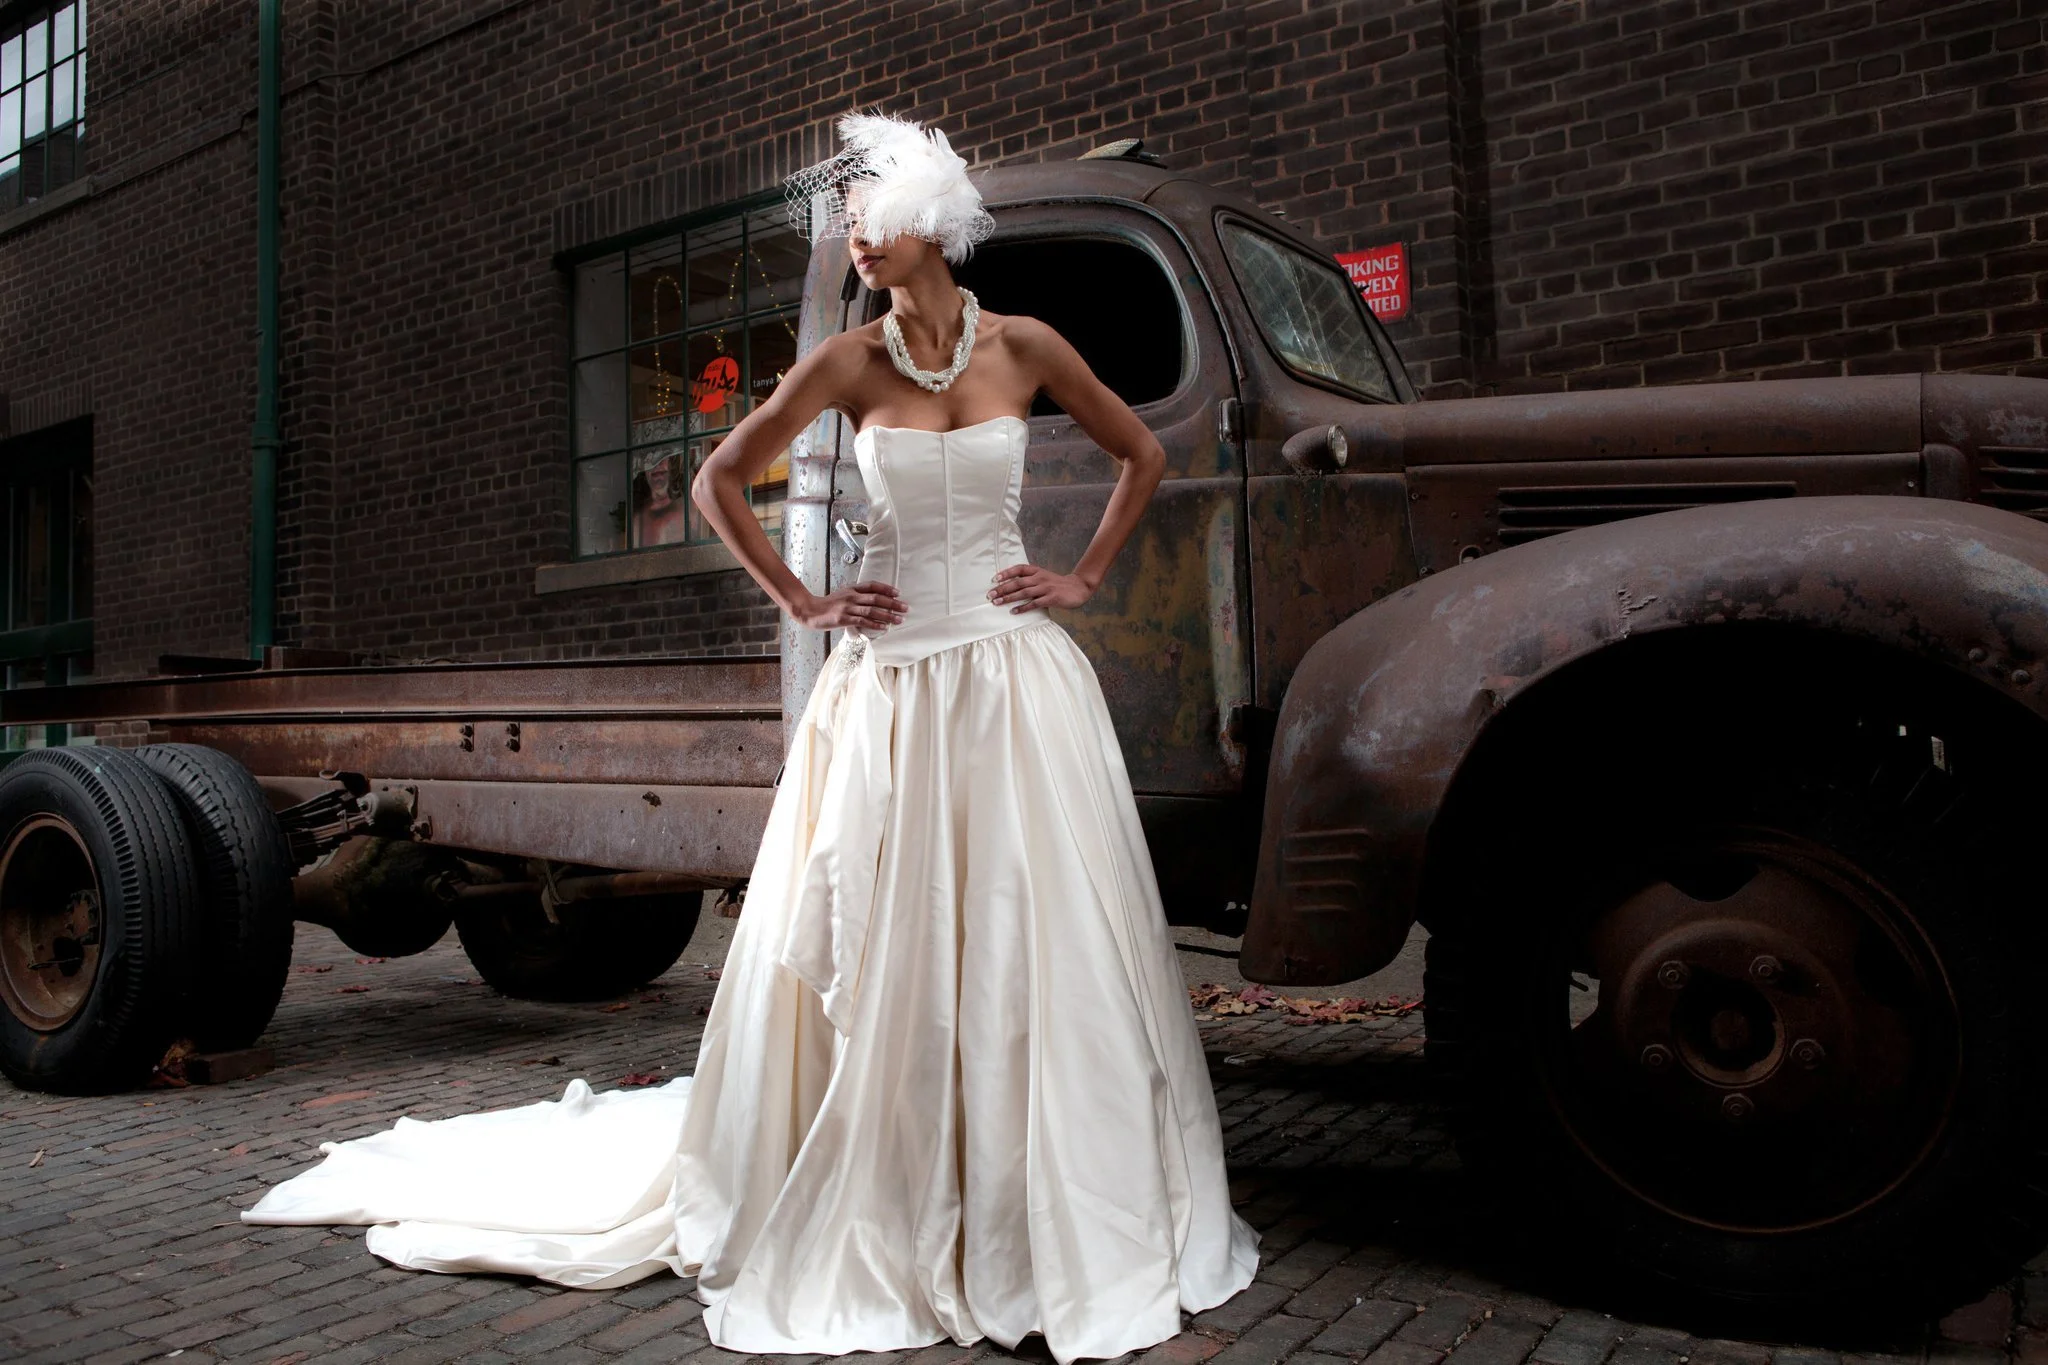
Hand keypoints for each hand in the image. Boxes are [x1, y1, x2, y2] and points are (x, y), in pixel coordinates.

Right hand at [792, 581, 907, 632]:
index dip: (886, 588)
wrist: (811, 611)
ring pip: (872, 610)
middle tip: (905, 608)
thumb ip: (857, 596)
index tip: (898, 593)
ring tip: (899, 619)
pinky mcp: (844, 619)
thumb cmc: (829, 604)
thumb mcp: (844, 594)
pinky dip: (875, 624)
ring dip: (887, 615)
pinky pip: (863, 621)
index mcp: (852, 589)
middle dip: (892, 603)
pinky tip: (884, 627)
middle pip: (876, 598)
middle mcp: (851, 596)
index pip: (872, 585)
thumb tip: (875, 600)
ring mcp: (848, 608)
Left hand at [989, 563, 1092, 612]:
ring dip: (1009, 598)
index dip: (1006, 573)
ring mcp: (1046, 588)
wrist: (1078, 588)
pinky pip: (1034, 603)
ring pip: (1024, 592)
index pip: (1019, 569)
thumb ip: (1030, 579)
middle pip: (1018, 582)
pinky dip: (1023, 608)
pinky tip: (1014, 611)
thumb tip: (1011, 585)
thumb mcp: (1044, 577)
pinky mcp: (1051, 598)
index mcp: (1037, 571)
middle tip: (990, 595)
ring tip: (997, 603)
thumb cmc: (1058, 584)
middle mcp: (1040, 578)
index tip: (994, 579)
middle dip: (1002, 588)